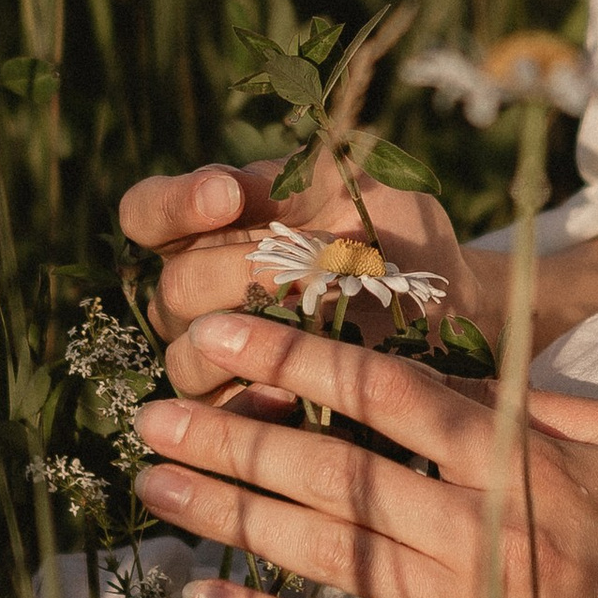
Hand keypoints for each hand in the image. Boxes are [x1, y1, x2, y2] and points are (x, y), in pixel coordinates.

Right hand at [119, 155, 475, 403]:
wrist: (450, 308)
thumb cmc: (397, 235)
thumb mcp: (361, 188)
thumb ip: (300, 177)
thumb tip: (232, 189)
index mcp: (212, 228)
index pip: (147, 213)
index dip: (172, 205)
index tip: (225, 195)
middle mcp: (202, 293)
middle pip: (173, 290)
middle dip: (227, 276)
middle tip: (289, 273)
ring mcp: (220, 358)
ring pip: (187, 361)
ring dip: (239, 348)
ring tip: (294, 332)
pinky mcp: (249, 413)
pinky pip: (225, 421)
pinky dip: (253, 406)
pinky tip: (293, 394)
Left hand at [130, 312, 597, 597]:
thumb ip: (537, 402)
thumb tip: (453, 373)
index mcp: (518, 454)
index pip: (386, 389)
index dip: (294, 358)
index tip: (220, 334)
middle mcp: (479, 524)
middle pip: (331, 468)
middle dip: (231, 437)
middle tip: (149, 414)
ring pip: (326, 550)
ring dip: (232, 516)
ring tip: (157, 487)